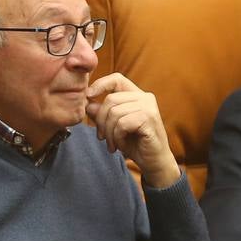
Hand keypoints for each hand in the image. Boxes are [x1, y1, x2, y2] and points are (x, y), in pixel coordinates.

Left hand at [85, 74, 179, 189]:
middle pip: (110, 99)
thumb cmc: (135, 144)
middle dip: (100, 120)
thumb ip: (102, 114)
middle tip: (101, 137)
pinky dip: (117, 137)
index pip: (117, 79)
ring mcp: (148, 107)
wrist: (154, 162)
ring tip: (112, 145)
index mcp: (137, 95)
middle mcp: (145, 97)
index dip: (100, 84)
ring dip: (109, 132)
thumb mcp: (113, 127)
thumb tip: (87, 103)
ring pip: (114, 113)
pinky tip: (120, 146)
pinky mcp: (149, 119)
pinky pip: (122, 124)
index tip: (88, 96)